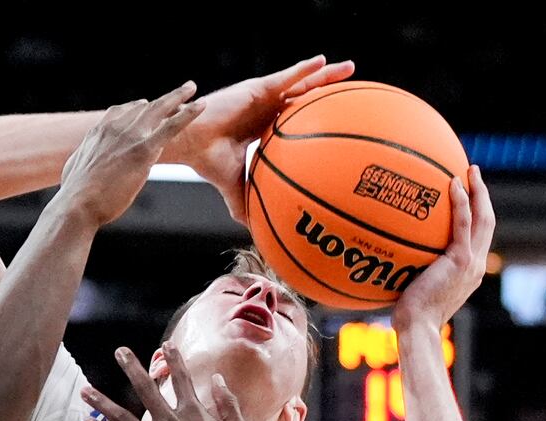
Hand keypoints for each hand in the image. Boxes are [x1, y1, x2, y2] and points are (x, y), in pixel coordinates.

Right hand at [57, 82, 204, 227]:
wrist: (76, 203)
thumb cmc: (75, 194)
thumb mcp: (76, 167)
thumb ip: (87, 158)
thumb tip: (86, 162)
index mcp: (99, 131)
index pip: (123, 111)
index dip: (139, 108)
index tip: (149, 106)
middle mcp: (115, 127)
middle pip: (143, 107)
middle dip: (163, 98)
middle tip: (180, 90)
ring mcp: (130, 136)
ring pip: (159, 109)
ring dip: (178, 97)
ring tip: (192, 88)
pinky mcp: (143, 150)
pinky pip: (170, 126)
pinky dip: (188, 114)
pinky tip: (201, 105)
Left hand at [79, 343, 257, 420]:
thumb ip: (228, 402)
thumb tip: (219, 380)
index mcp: (194, 413)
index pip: (182, 379)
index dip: (175, 360)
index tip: (167, 344)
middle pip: (146, 389)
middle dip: (131, 368)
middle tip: (120, 352)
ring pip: (123, 417)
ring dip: (102, 402)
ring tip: (85, 390)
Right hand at [172, 55, 354, 223]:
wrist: (191, 144)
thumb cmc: (208, 163)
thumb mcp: (234, 187)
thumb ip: (246, 205)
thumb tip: (254, 235)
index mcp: (264, 127)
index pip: (296, 119)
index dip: (316, 118)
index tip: (338, 120)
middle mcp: (267, 109)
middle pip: (305, 97)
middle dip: (328, 91)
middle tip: (355, 88)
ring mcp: (264, 96)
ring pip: (301, 82)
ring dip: (325, 74)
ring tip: (350, 68)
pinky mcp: (258, 87)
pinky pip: (286, 76)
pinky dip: (304, 68)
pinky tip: (323, 61)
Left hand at [391, 166, 493, 332]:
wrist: (417, 328)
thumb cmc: (409, 316)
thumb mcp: (414, 288)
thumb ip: (412, 269)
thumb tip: (389, 255)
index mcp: (468, 272)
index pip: (478, 237)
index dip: (476, 214)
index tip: (468, 195)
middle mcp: (475, 266)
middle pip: (487, 223)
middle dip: (483, 195)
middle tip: (473, 174)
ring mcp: (471, 263)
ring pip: (483, 220)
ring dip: (479, 192)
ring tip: (470, 171)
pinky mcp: (461, 261)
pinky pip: (464, 224)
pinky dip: (462, 202)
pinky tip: (453, 184)